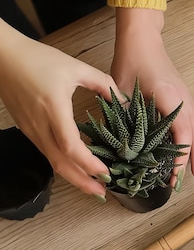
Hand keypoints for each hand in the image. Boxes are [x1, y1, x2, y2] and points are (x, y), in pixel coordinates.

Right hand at [0, 19, 116, 199]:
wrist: (3, 56)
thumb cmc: (39, 59)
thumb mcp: (76, 67)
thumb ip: (104, 83)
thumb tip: (124, 101)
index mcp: (54, 109)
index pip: (70, 146)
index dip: (88, 163)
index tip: (106, 173)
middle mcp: (40, 124)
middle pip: (61, 163)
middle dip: (82, 182)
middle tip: (102, 193)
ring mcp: (31, 129)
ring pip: (53, 161)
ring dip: (73, 176)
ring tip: (94, 186)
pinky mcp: (27, 129)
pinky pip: (47, 153)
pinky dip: (63, 164)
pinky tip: (77, 168)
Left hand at [111, 8, 193, 190]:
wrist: (143, 40)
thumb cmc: (132, 62)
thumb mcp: (122, 90)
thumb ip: (125, 117)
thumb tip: (123, 144)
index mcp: (170, 98)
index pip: (183, 132)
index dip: (181, 155)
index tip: (175, 173)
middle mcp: (184, 100)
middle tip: (188, 180)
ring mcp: (188, 98)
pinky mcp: (186, 98)